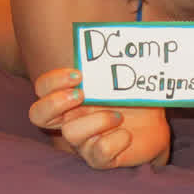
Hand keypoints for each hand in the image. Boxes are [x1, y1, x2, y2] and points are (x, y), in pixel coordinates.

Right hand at [29, 68, 169, 168]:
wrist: (156, 125)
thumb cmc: (133, 96)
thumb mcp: (122, 75)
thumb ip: (111, 59)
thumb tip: (113, 35)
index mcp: (70, 96)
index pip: (43, 88)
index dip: (53, 81)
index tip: (79, 74)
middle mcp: (70, 119)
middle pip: (37, 115)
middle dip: (55, 103)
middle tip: (81, 94)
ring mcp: (83, 141)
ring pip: (72, 134)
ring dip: (97, 121)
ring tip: (118, 115)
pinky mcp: (101, 159)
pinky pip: (98, 154)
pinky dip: (114, 141)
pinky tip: (126, 134)